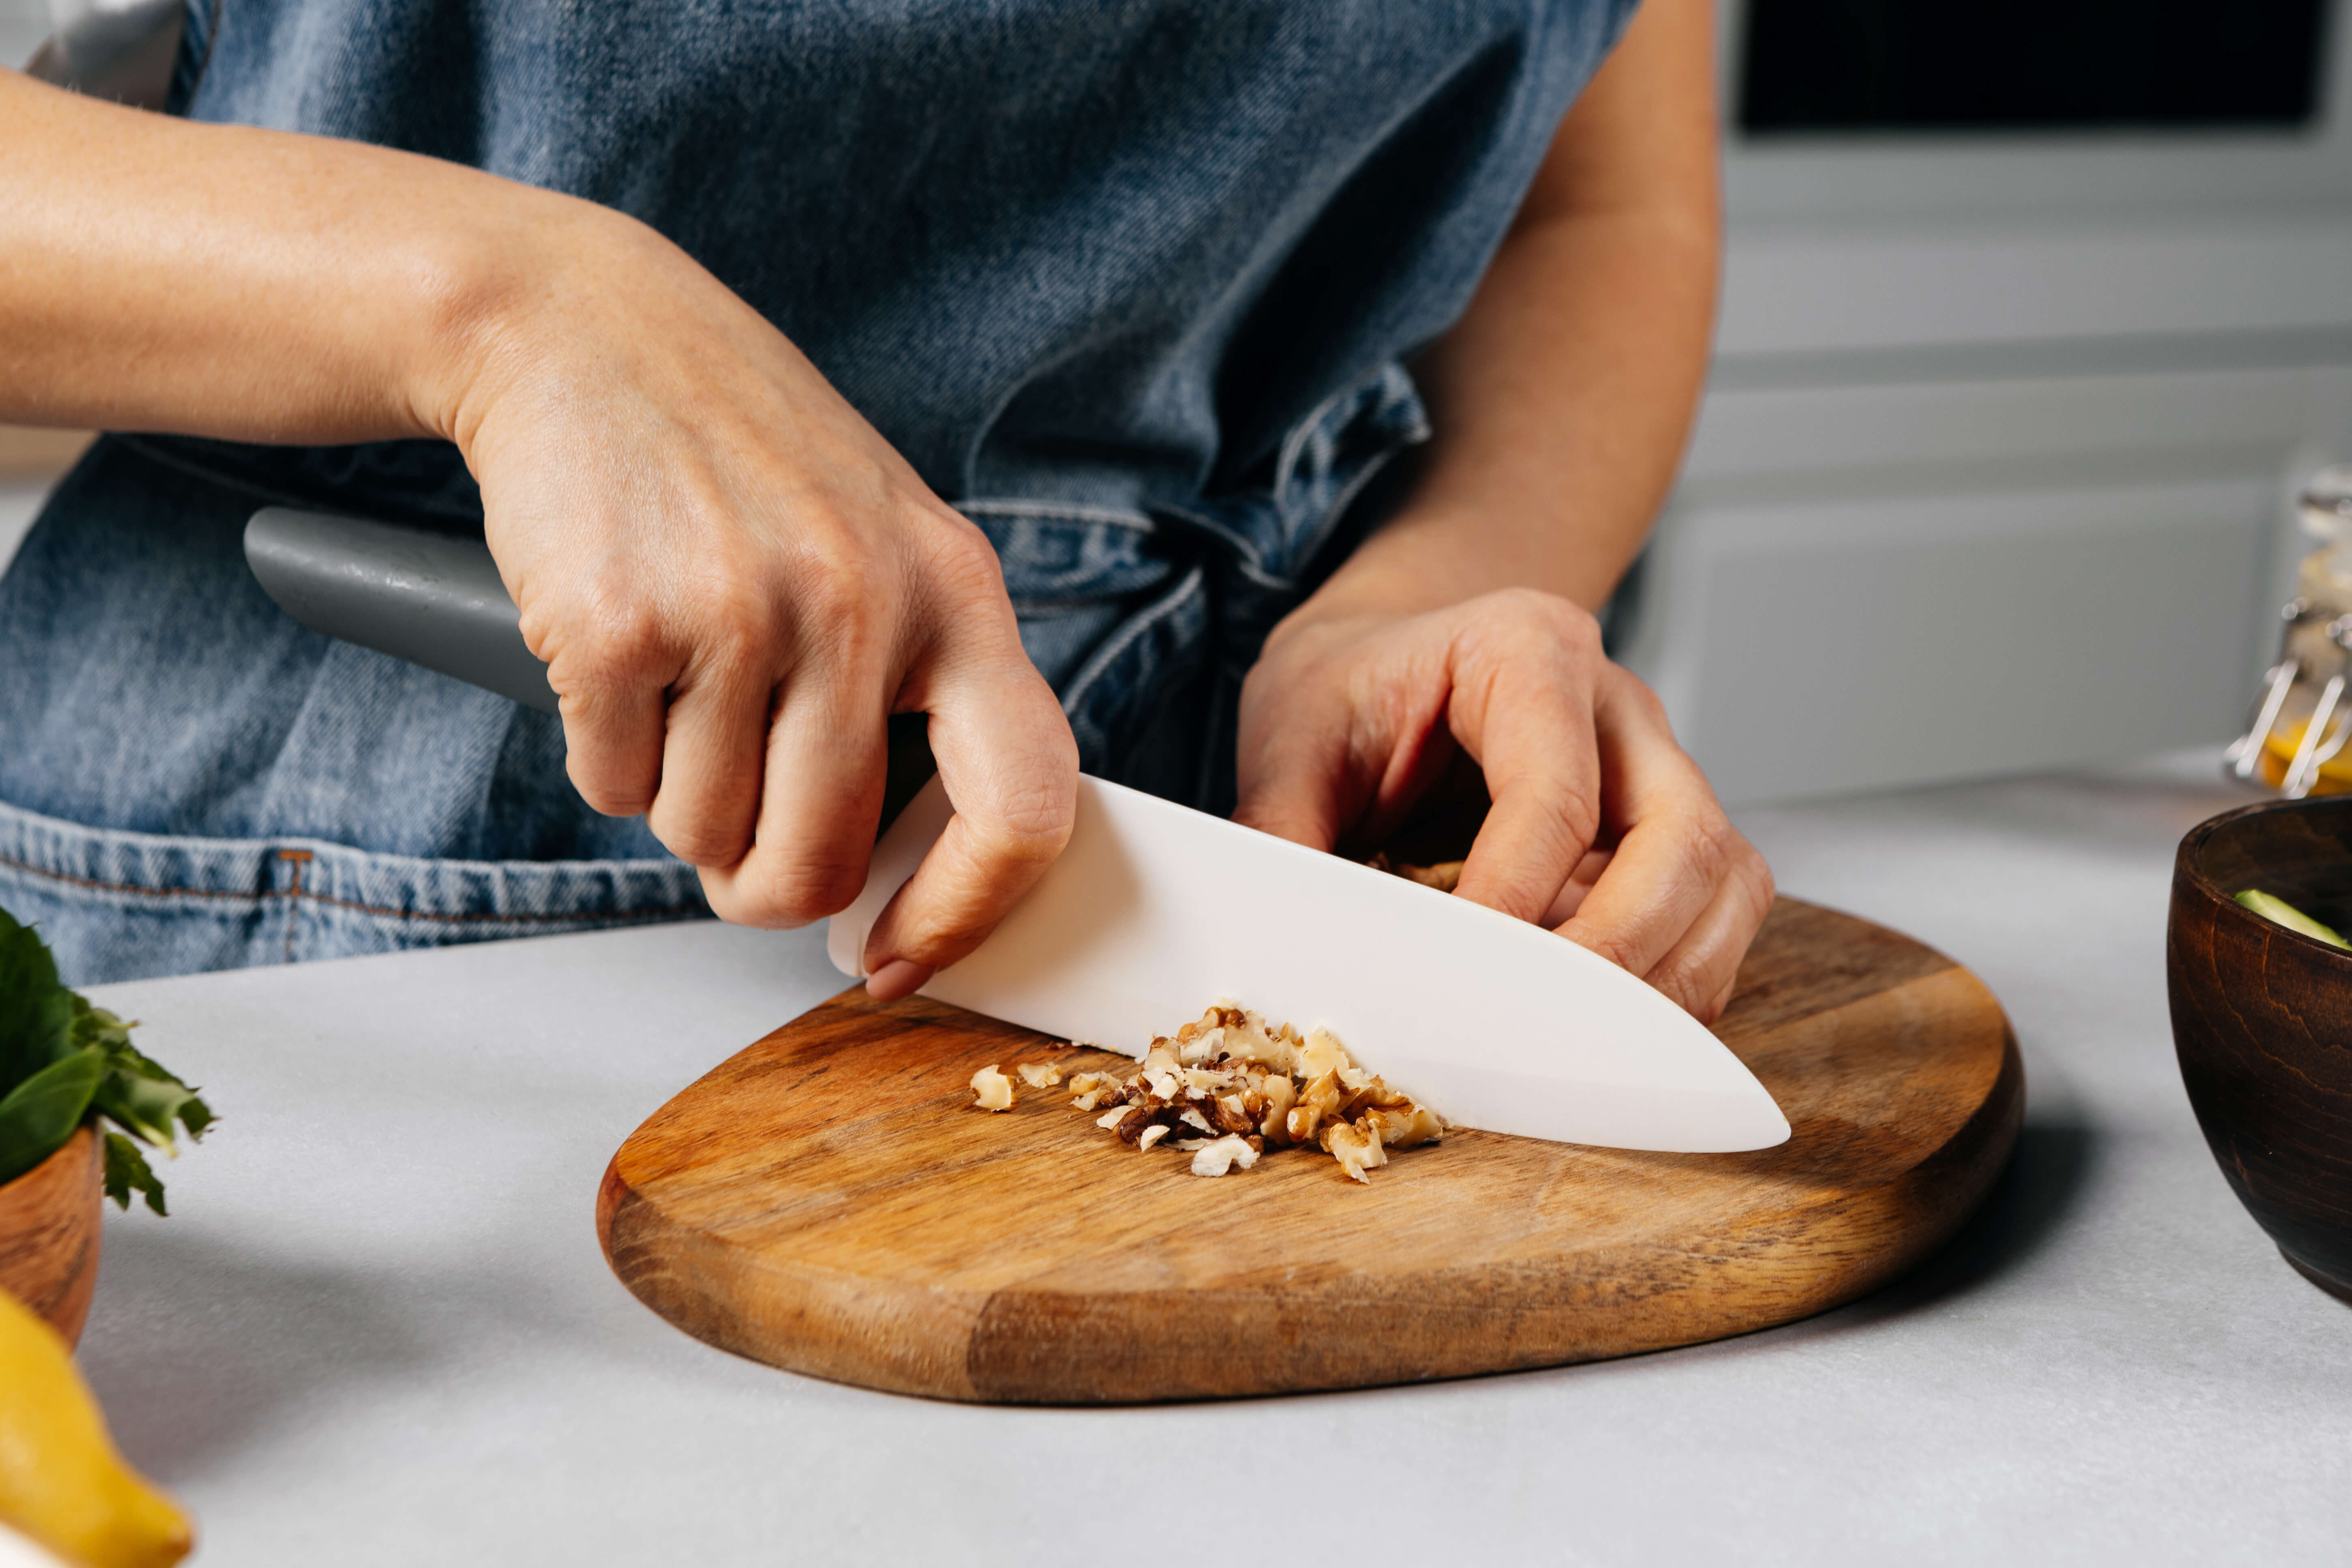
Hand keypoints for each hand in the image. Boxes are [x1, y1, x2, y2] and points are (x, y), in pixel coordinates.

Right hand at [449, 207, 1077, 994]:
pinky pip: (611, 785)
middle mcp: (863, 605)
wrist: (585, 329)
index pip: (1025, 805)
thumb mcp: (884, 539)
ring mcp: (741, 613)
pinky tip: (617, 652)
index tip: (901, 953)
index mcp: (957, 593)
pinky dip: (603, 751)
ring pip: (705, 834)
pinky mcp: (618, 627)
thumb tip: (899, 871)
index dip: (968, 913)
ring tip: (677, 680)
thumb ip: (915, 685)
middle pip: (826, 856)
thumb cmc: (742, 450)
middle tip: (735, 839)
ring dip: (678, 798)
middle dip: (766, 880)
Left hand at [1231, 588, 1770, 1021]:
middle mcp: (1618, 703)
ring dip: (1666, 976)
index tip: (1460, 980)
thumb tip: (1276, 943)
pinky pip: (1715, 911)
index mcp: (1526, 649)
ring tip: (1578, 1040)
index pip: (1554, 794)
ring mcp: (1658, 765)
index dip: (1514, 900)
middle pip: (1682, 837)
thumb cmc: (1348, 690)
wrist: (1384, 654)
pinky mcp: (1668, 829)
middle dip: (1619, 950)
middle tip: (1540, 1025)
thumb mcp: (1289, 737)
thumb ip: (1279, 829)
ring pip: (1723, 879)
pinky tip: (1600, 1022)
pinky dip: (1673, 978)